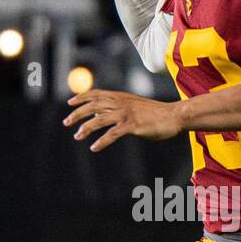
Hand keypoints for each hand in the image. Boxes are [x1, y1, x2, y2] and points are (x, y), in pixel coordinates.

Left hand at [64, 88, 182, 150]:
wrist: (174, 116)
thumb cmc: (156, 113)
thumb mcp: (134, 106)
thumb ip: (118, 108)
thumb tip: (100, 115)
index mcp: (121, 96)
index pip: (96, 93)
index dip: (82, 97)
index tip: (70, 103)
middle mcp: (121, 103)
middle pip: (93, 106)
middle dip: (77, 114)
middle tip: (66, 123)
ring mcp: (126, 114)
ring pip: (99, 119)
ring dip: (85, 128)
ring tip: (77, 137)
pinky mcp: (132, 126)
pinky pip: (112, 134)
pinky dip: (101, 142)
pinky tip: (94, 148)